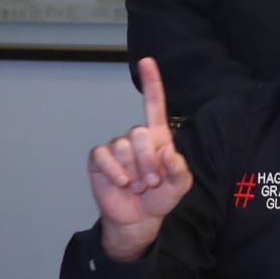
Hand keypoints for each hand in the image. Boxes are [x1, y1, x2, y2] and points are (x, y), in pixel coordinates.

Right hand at [88, 57, 191, 261]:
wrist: (139, 218)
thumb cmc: (160, 197)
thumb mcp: (180, 185)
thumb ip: (179, 169)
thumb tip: (167, 153)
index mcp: (158, 136)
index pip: (154, 104)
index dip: (151, 83)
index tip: (147, 61)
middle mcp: (136, 137)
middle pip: (140, 133)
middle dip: (148, 161)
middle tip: (151, 181)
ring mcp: (116, 147)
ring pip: (123, 146)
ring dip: (133, 171)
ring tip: (138, 185)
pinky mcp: (99, 159)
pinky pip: (104, 156)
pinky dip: (115, 171)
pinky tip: (122, 183)